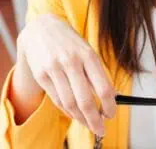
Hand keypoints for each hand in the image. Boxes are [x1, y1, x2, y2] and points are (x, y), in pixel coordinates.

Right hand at [16, 14, 115, 136]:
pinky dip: (68, 110)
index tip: (112, 114)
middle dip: (95, 119)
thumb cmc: (71, 42)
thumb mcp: (88, 51)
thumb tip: (111, 97)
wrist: (42, 28)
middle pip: (85, 100)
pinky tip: (75, 114)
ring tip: (89, 124)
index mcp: (88, 55)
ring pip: (69, 103)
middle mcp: (71, 62)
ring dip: (81, 118)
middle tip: (101, 129)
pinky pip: (57, 99)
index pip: (103, 87)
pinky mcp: (41, 75)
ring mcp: (54, 69)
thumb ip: (97, 73)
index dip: (109, 105)